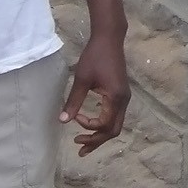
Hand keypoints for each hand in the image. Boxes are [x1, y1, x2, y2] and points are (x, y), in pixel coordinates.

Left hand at [59, 37, 129, 156]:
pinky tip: (92, 125)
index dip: (88, 126)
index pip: (104, 124)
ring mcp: (124, 98)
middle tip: (79, 149)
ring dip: (100, 135)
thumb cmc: (95, 56)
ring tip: (85, 144)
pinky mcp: (121, 93)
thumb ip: (74, 101)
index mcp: (116, 98)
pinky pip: (115, 116)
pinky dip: (104, 125)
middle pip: (113, 130)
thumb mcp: (82, 79)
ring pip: (116, 124)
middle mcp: (124, 101)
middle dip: (96, 141)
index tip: (74, 117)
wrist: (109, 38)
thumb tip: (63, 121)